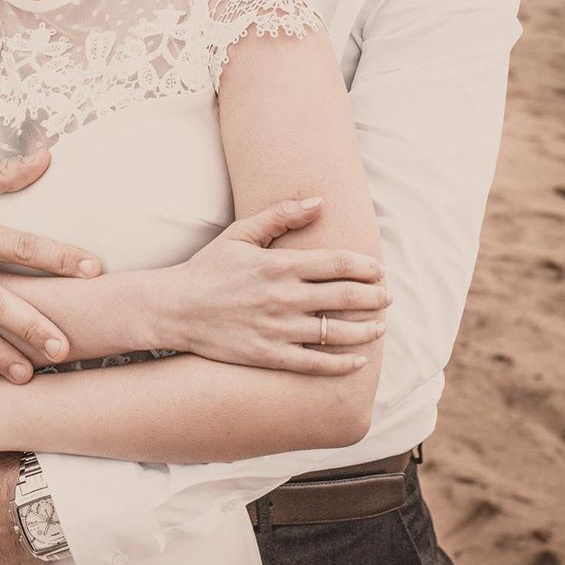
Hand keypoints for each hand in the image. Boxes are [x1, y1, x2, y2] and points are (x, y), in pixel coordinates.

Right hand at [163, 198, 388, 372]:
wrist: (176, 308)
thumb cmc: (210, 268)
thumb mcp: (240, 233)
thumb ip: (280, 215)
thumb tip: (319, 201)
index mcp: (279, 265)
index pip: (336, 264)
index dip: (365, 267)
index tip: (379, 270)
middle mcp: (283, 297)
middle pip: (344, 297)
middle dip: (374, 297)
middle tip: (388, 297)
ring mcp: (277, 330)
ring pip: (336, 332)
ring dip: (365, 330)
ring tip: (379, 327)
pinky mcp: (269, 356)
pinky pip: (315, 364)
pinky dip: (341, 363)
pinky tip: (357, 360)